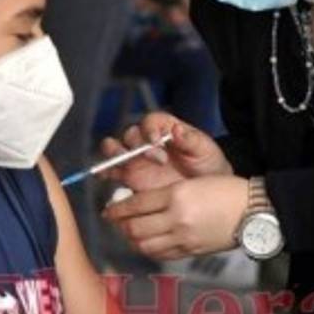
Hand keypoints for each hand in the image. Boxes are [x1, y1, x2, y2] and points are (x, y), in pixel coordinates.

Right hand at [98, 114, 231, 192]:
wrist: (206, 192)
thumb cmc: (208, 165)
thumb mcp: (205, 150)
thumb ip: (191, 140)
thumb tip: (177, 130)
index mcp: (164, 128)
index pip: (150, 121)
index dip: (149, 129)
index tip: (156, 141)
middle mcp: (146, 141)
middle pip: (130, 135)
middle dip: (136, 145)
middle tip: (154, 160)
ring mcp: (136, 159)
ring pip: (115, 149)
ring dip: (115, 153)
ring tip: (124, 164)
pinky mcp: (129, 177)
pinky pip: (111, 171)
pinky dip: (105, 172)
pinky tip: (105, 176)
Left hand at [103, 174, 248, 260]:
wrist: (253, 212)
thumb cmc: (226, 190)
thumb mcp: (193, 183)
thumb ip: (165, 195)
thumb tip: (139, 205)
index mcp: (176, 196)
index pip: (136, 204)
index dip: (117, 208)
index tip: (108, 209)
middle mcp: (177, 219)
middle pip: (135, 228)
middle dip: (120, 225)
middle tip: (115, 221)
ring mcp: (183, 239)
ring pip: (144, 245)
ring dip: (131, 240)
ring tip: (129, 233)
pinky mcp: (191, 252)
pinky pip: (161, 254)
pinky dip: (148, 249)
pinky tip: (147, 243)